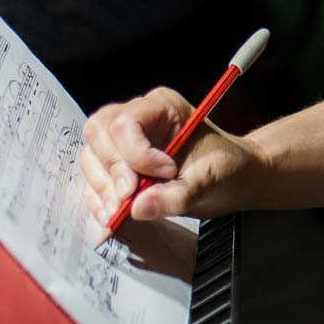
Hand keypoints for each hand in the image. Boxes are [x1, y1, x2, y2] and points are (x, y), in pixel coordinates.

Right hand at [78, 88, 266, 236]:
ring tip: (122, 211)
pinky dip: (100, 200)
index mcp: (162, 107)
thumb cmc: (225, 167)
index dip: (135, 153)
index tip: (165, 174)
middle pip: (98, 133)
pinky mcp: (118, 167)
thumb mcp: (210, 179)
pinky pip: (94, 180)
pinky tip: (114, 217)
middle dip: (111, 169)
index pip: (126, 122)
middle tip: (128, 198)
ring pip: (91, 157)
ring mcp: (123, 142)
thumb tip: (137, 208)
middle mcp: (137, 118)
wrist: (232, 179)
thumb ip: (176, 195)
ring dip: (103, 188)